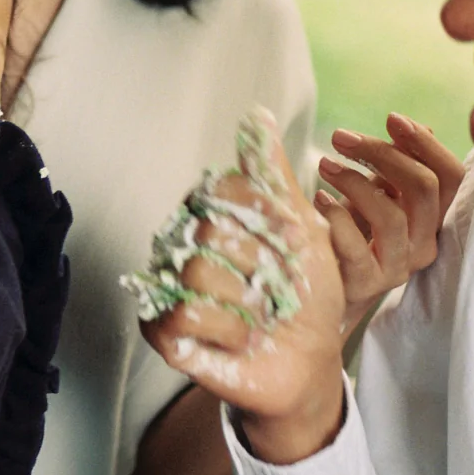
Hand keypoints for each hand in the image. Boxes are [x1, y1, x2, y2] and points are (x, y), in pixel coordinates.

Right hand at [137, 110, 345, 459]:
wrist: (309, 358)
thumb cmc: (307, 293)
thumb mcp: (304, 229)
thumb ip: (275, 177)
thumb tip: (257, 116)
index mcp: (211, 216)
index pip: (220, 191)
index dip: (264, 220)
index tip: (292, 244)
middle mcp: (183, 245)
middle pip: (210, 233)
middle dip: (261, 267)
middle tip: (275, 288)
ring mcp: (170, 286)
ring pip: (197, 275)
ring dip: (246, 304)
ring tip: (259, 318)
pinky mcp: (164, 330)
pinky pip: (182, 317)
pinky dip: (225, 333)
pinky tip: (240, 341)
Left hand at [315, 114, 465, 332]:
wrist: (323, 293)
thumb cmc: (348, 237)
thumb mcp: (374, 198)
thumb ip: (394, 169)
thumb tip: (415, 125)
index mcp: (430, 219)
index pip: (450, 176)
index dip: (426, 144)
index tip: (392, 118)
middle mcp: (423, 244)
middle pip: (423, 188)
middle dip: (382, 153)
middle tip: (341, 137)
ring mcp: (398, 267)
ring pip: (392, 214)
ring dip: (354, 181)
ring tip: (324, 166)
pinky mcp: (367, 283)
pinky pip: (357, 245)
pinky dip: (335, 216)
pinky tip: (317, 200)